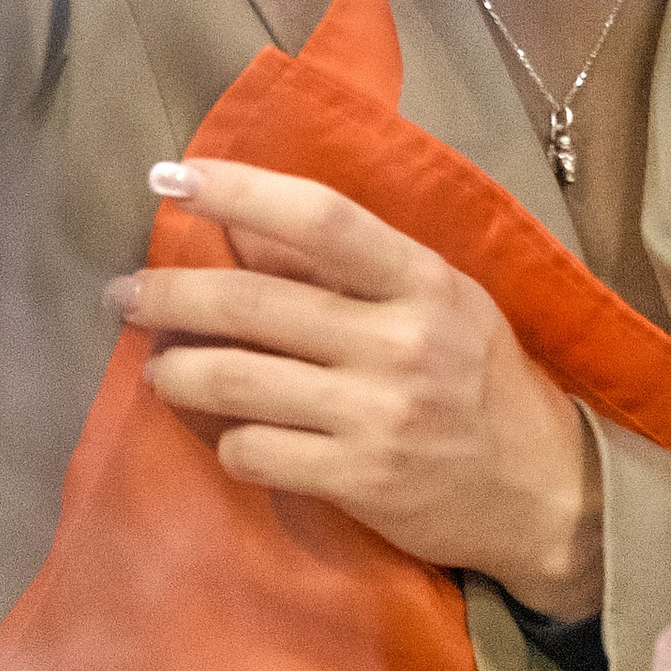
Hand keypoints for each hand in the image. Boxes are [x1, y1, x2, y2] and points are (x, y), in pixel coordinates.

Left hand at [111, 157, 601, 617]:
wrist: (546, 493)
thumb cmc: (481, 383)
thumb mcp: (441, 304)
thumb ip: (350, 269)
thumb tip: (242, 224)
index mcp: (424, 281)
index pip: (320, 218)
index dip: (239, 190)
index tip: (172, 177)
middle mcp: (401, 342)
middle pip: (253, 302)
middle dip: (169, 294)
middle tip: (124, 294)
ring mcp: (378, 414)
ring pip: (238, 381)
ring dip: (177, 372)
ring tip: (160, 369)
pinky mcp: (361, 481)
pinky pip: (255, 452)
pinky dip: (228, 443)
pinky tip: (232, 437)